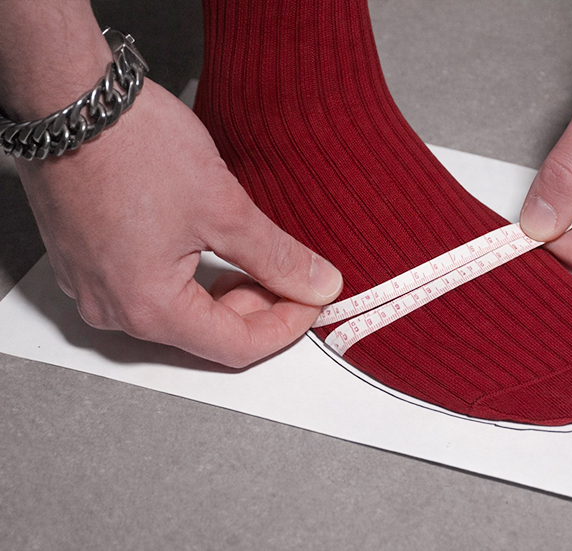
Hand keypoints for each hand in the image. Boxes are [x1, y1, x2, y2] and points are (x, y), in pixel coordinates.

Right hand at [16, 81, 341, 366]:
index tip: (312, 299)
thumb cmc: (133, 146)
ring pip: (179, 312)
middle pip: (207, 334)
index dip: (287, 326)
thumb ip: (277, 257)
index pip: (237, 346)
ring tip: (249, 257)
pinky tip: (207, 247)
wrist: (70, 98)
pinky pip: (149, 289)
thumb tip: (317, 285)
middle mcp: (114, 310)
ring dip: (224, 292)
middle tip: (286, 272)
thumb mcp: (224, 207)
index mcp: (149, 308)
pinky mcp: (87, 262)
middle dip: (257, 306)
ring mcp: (94, 287)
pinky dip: (188, 278)